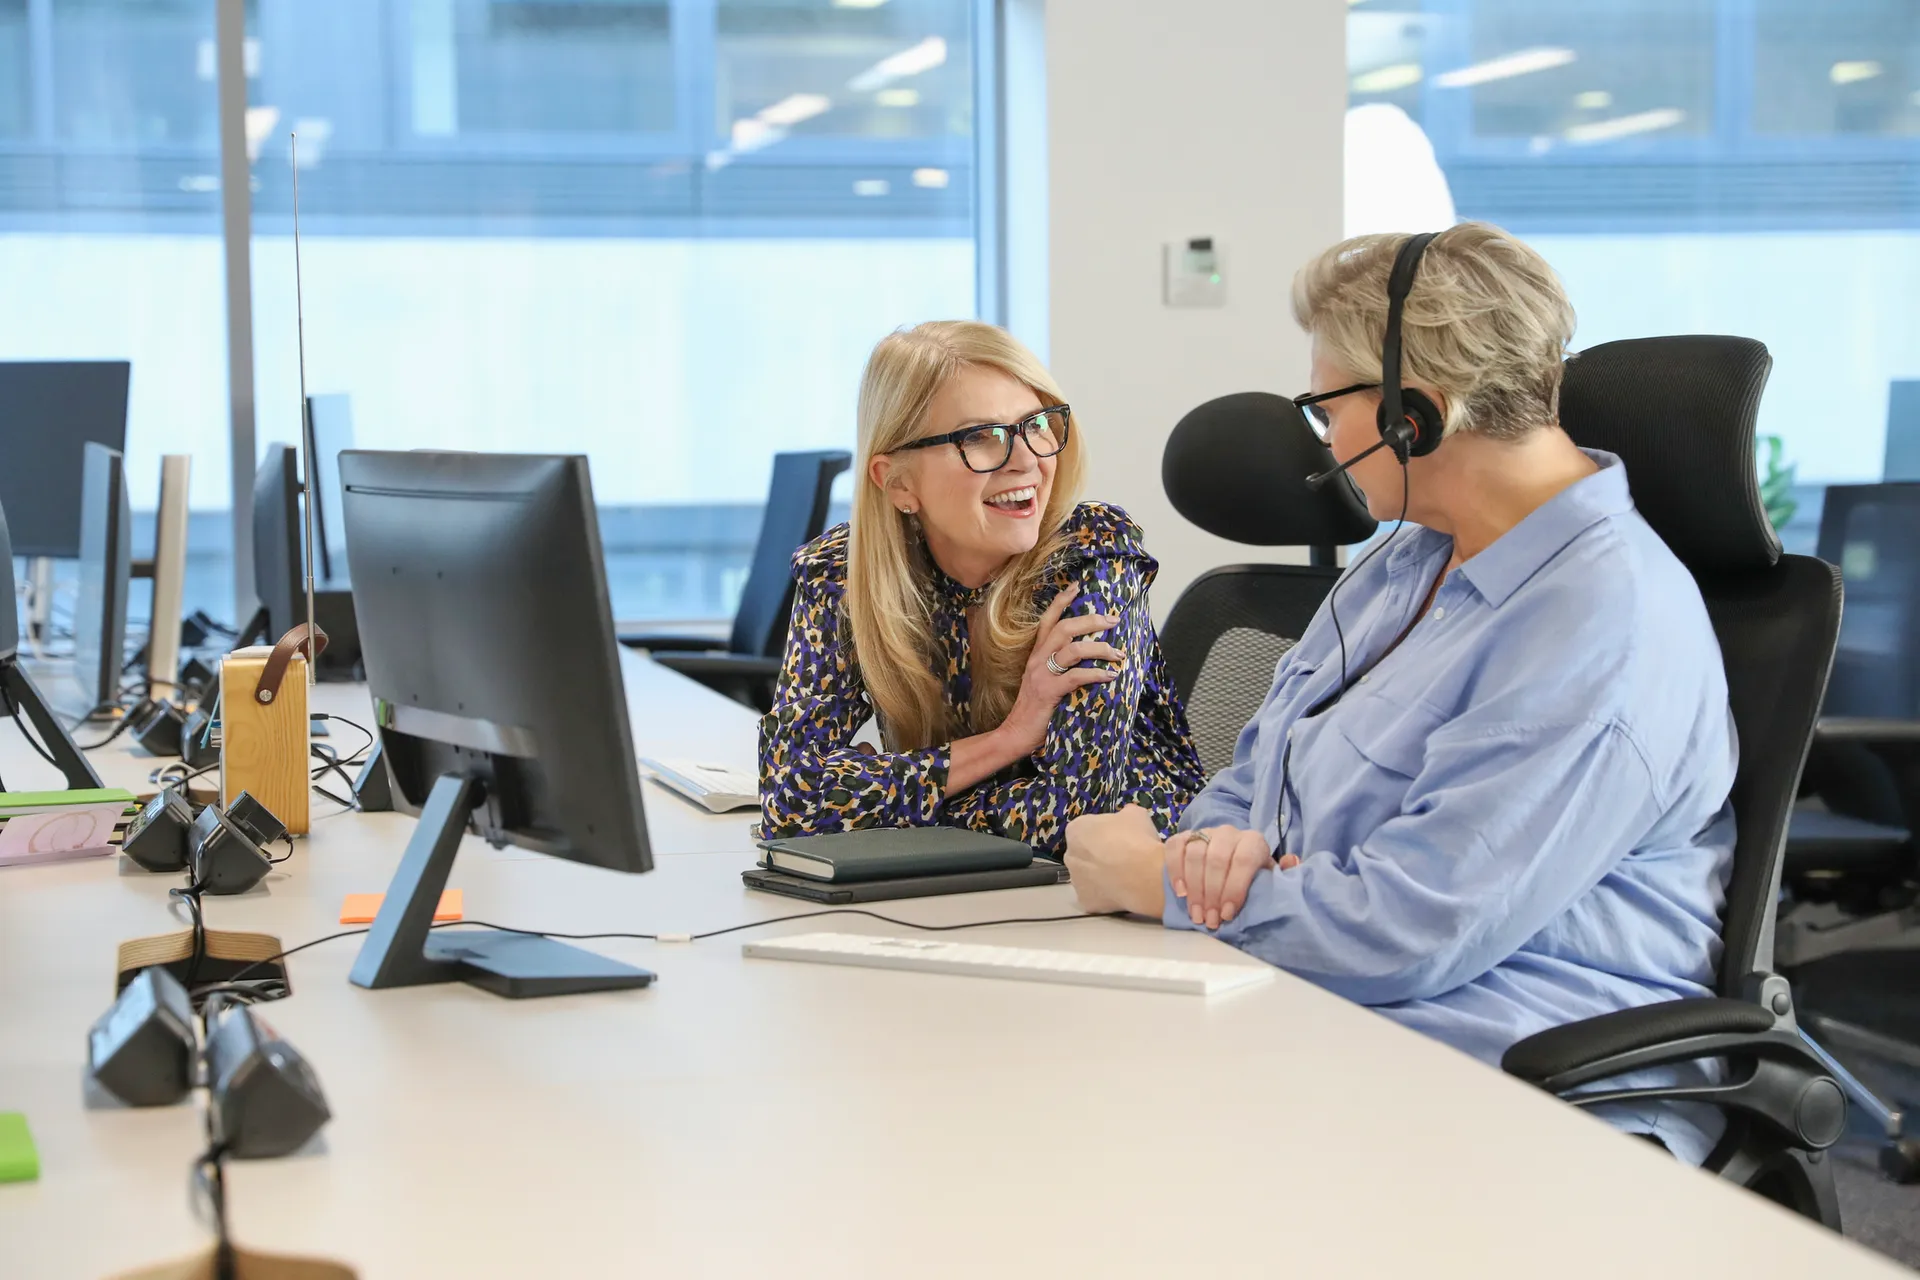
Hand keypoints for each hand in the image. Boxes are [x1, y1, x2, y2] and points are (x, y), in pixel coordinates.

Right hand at [995, 585, 1124, 757]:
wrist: (1015, 734)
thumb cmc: (1035, 709)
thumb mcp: (1043, 681)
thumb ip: (1059, 668)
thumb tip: (1088, 658)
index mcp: (1036, 655)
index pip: (1048, 620)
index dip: (1062, 601)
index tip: (1077, 586)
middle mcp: (1037, 660)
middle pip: (1064, 628)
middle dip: (1091, 621)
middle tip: (1113, 620)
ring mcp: (1041, 675)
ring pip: (1073, 650)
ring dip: (1100, 649)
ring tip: (1119, 654)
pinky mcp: (1048, 692)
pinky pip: (1076, 677)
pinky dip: (1097, 674)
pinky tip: (1111, 676)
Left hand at [1064, 804, 1166, 915]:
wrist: (1143, 875)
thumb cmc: (1136, 839)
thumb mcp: (1136, 814)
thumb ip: (1124, 815)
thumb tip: (1126, 818)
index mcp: (1076, 830)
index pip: (1087, 829)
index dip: (1105, 834)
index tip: (1120, 838)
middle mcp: (1069, 855)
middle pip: (1084, 854)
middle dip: (1099, 856)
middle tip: (1123, 858)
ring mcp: (1075, 881)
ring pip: (1088, 877)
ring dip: (1101, 876)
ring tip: (1125, 877)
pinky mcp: (1085, 902)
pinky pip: (1096, 897)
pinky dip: (1107, 895)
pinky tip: (1123, 892)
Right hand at [1165, 826, 1299, 929]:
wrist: (1227, 861)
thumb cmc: (1251, 876)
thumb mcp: (1269, 877)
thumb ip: (1284, 873)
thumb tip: (1293, 861)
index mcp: (1253, 841)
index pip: (1243, 860)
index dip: (1234, 887)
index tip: (1228, 914)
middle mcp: (1228, 833)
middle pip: (1216, 859)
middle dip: (1212, 894)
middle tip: (1210, 920)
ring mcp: (1204, 833)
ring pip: (1195, 855)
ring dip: (1194, 889)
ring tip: (1196, 914)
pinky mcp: (1184, 837)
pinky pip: (1175, 849)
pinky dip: (1175, 870)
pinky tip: (1181, 892)